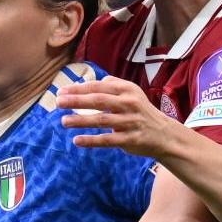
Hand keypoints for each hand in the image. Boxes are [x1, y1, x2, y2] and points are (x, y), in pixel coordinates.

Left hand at [55, 76, 185, 159]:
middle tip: (58, 102)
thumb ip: (113, 84)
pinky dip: (91, 140)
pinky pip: (107, 140)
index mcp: (127, 90)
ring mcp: (130, 122)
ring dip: (80, 121)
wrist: (164, 134)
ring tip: (63, 121)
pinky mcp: (130, 140)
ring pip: (101, 120)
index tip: (61, 91)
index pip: (98, 86)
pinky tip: (77, 140)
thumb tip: (93, 81)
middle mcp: (128, 104)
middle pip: (98, 101)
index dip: (78, 88)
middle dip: (76, 101)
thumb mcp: (132, 93)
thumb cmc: (142, 112)